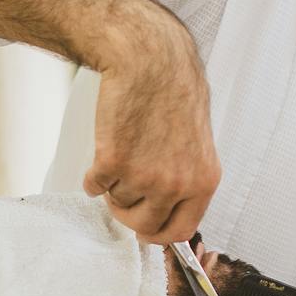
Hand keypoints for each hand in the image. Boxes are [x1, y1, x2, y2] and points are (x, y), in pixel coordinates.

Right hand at [82, 29, 219, 243]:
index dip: (159, 233)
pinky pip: (94, 187)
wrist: (150, 62)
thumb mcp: (197, 145)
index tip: (146, 229)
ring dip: (113, 186)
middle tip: (123, 196)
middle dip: (129, 216)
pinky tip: (103, 151)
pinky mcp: (114, 161)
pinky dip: (92, 176)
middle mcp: (177, 184)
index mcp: (203, 182)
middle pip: (146, 227)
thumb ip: (186, 181)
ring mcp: (145, 176)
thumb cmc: (173, 95)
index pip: (181, 231)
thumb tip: (166, 211)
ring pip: (117, 204)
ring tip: (122, 154)